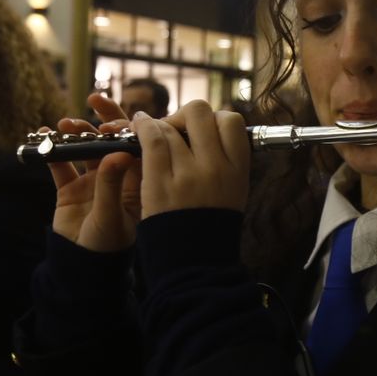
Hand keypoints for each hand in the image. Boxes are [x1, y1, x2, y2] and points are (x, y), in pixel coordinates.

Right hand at [45, 95, 141, 251]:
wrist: (82, 268)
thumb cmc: (108, 247)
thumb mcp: (112, 217)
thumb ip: (112, 186)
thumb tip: (119, 153)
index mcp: (137, 180)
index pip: (137, 145)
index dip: (127, 129)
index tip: (113, 121)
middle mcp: (117, 175)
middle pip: (114, 139)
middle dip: (105, 118)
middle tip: (95, 99)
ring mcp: (92, 179)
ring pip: (86, 147)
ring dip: (78, 132)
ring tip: (66, 124)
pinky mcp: (69, 186)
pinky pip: (60, 163)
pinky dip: (51, 149)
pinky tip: (41, 135)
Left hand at [133, 100, 249, 218]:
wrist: (195, 263)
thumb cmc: (210, 226)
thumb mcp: (234, 190)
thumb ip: (227, 159)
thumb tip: (213, 128)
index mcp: (238, 168)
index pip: (231, 120)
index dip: (214, 117)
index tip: (202, 129)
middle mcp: (216, 167)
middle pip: (199, 112)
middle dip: (184, 114)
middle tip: (176, 128)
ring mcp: (188, 174)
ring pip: (170, 126)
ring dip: (158, 123)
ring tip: (149, 128)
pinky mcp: (161, 183)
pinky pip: (151, 140)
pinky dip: (141, 127)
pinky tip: (137, 127)